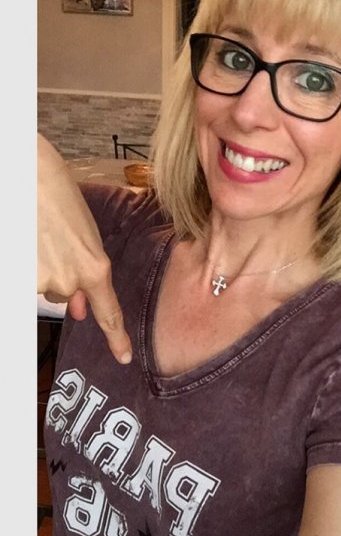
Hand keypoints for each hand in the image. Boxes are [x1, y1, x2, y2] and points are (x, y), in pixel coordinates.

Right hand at [37, 133, 131, 363]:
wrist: (32, 178)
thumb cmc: (62, 201)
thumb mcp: (86, 239)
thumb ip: (88, 275)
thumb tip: (82, 309)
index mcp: (95, 269)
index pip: (108, 314)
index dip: (116, 338)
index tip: (123, 357)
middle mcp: (69, 280)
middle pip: (67, 294)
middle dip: (63, 275)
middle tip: (56, 244)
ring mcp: (41, 280)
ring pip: (44, 287)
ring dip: (43, 270)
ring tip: (41, 238)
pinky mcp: (20, 277)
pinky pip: (29, 281)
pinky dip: (30, 267)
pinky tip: (31, 243)